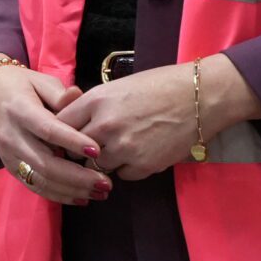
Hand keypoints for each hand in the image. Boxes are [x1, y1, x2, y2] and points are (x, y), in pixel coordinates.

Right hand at [0, 62, 107, 206]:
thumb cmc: (20, 85)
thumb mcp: (40, 81)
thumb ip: (60, 94)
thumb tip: (78, 96)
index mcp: (19, 111)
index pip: (47, 130)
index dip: (72, 141)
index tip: (97, 150)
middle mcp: (11, 136)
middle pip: (45, 163)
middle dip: (78, 177)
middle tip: (106, 182)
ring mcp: (9, 155)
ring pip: (40, 179)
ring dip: (72, 190)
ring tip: (100, 193)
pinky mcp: (10, 166)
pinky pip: (34, 185)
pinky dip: (58, 195)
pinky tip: (81, 197)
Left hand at [63, 56, 251, 180]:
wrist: (200, 97)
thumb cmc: (159, 85)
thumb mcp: (117, 87)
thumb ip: (92, 106)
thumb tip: (70, 123)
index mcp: (95, 101)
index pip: (59, 125)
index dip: (61, 132)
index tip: (65, 136)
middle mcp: (105, 125)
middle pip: (74, 150)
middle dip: (80, 150)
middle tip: (92, 146)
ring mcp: (124, 147)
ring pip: (96, 166)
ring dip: (104, 161)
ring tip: (121, 147)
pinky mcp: (143, 165)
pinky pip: (122, 175)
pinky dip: (127, 168)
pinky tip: (140, 152)